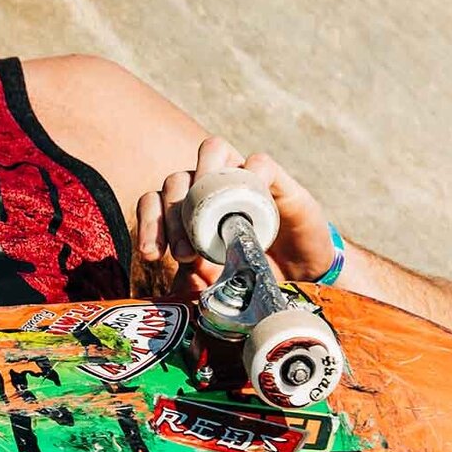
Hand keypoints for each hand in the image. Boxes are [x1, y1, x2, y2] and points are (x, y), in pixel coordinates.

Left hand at [136, 136, 336, 294]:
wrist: (301, 281)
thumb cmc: (251, 278)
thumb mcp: (215, 288)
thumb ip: (190, 287)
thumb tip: (166, 299)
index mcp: (187, 211)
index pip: (155, 201)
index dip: (149, 222)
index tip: (152, 255)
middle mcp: (210, 189)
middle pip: (177, 180)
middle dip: (173, 217)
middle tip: (182, 255)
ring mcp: (241, 180)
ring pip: (211, 152)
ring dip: (201, 182)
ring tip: (206, 221)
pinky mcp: (276, 182)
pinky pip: (259, 163)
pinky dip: (250, 174)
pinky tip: (244, 205)